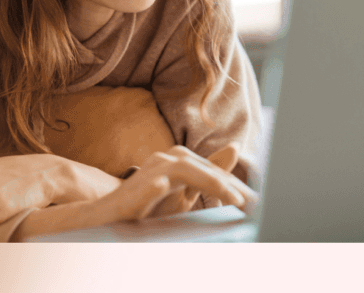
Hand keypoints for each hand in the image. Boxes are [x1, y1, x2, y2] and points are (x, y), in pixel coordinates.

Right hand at [97, 145, 257, 222]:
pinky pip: (149, 186)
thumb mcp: (182, 192)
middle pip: (203, 167)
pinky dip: (160, 188)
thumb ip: (207, 173)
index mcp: (179, 160)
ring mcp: (148, 173)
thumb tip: (234, 147)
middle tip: (251, 203)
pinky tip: (171, 191)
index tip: (257, 203)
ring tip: (231, 198)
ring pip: (183, 169)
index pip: (213, 171)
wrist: (106, 216)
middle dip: (229, 185)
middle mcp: (165, 160)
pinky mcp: (133, 190)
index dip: (235, 186)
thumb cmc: (146, 205)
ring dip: (209, 182)